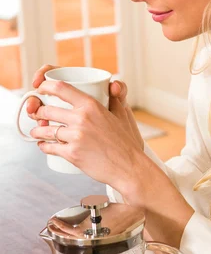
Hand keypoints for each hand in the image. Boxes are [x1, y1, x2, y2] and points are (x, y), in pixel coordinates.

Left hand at [29, 79, 144, 194]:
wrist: (129, 167)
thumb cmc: (127, 143)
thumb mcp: (122, 115)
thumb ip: (114, 99)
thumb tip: (112, 87)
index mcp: (92, 106)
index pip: (61, 88)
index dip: (45, 86)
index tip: (41, 89)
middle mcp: (81, 119)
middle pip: (48, 110)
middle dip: (39, 112)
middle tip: (38, 115)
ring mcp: (75, 137)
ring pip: (45, 130)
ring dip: (38, 130)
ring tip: (37, 132)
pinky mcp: (72, 154)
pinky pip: (49, 147)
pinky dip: (44, 146)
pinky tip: (44, 145)